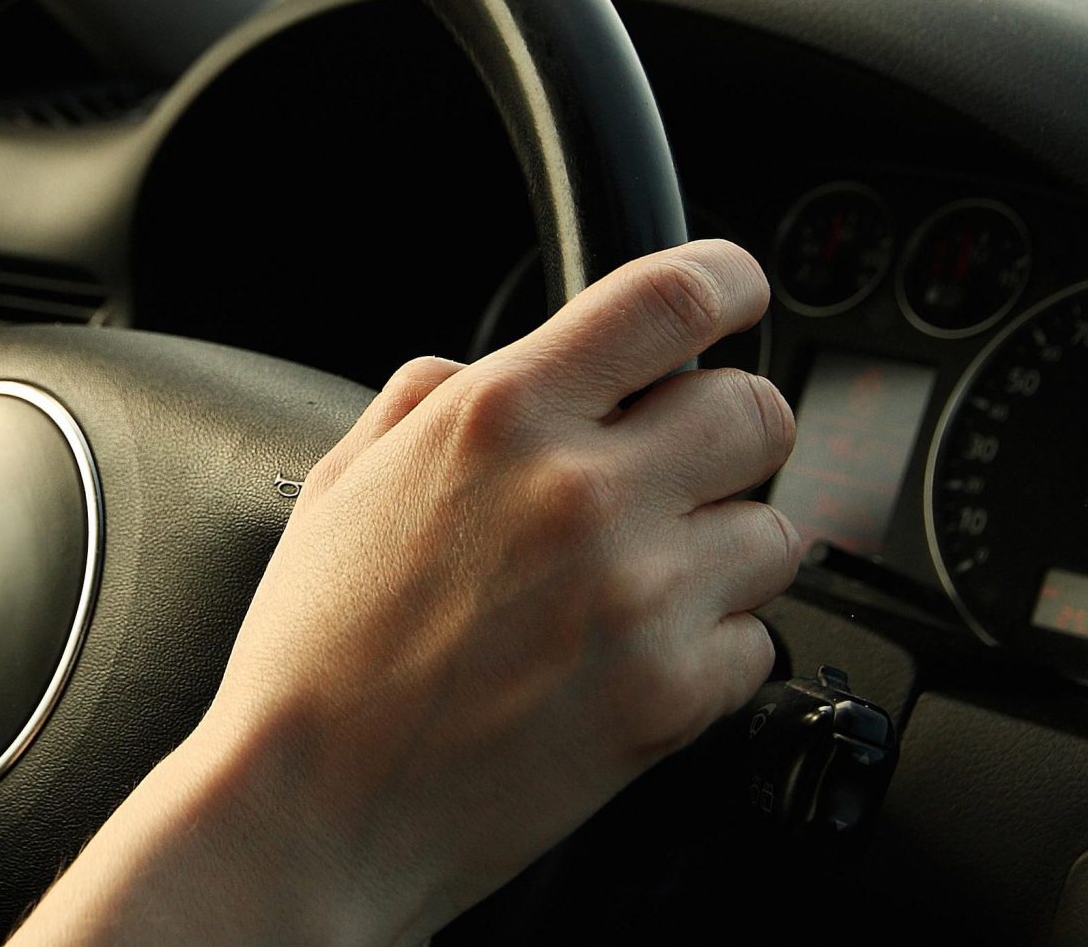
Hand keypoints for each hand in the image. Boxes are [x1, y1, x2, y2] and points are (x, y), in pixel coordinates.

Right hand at [18, 240, 798, 943]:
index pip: (672, 297)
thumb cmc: (313, 652)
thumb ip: (425, 399)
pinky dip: (711, 649)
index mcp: (499, 416)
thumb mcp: (341, 482)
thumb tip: (490, 369)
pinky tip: (630, 660)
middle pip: (757, 409)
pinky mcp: (672, 694)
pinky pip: (758, 642)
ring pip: (775, 531)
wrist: (313, 805)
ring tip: (642, 584)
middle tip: (679, 470)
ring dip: (723, 548)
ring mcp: (639, 595)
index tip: (738, 294)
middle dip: (726, 433)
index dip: (727, 281)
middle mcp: (583, 490)